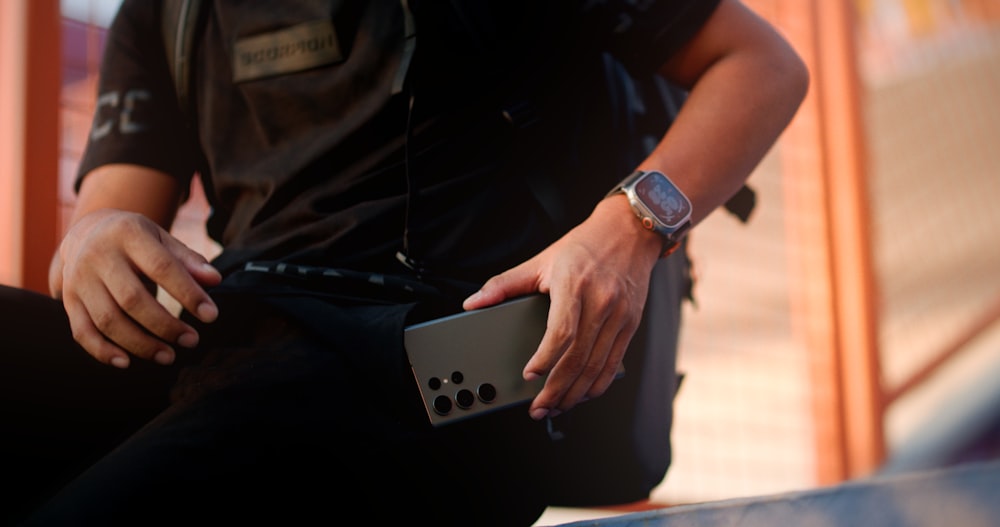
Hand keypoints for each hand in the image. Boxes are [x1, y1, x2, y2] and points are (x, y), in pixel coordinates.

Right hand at [53, 209, 220, 367]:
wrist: (88, 231)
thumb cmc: (137, 240)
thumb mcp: (162, 239)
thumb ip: (189, 260)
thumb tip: (215, 280)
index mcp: (128, 234)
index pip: (162, 267)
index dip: (188, 294)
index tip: (211, 315)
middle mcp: (99, 255)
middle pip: (132, 299)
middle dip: (165, 325)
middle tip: (191, 340)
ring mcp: (80, 279)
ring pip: (108, 320)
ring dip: (140, 344)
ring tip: (169, 356)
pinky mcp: (69, 299)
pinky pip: (82, 331)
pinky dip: (102, 351)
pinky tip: (126, 363)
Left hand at [463, 196, 661, 419]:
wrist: (630, 232)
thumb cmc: (583, 246)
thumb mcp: (541, 260)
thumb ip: (504, 284)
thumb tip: (473, 303)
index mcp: (575, 286)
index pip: (562, 332)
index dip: (546, 359)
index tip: (529, 376)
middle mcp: (601, 302)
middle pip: (579, 357)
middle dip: (557, 389)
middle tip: (539, 408)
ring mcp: (620, 315)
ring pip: (597, 366)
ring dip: (576, 393)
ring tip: (557, 407)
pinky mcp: (631, 324)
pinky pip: (614, 363)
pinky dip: (598, 384)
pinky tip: (582, 394)